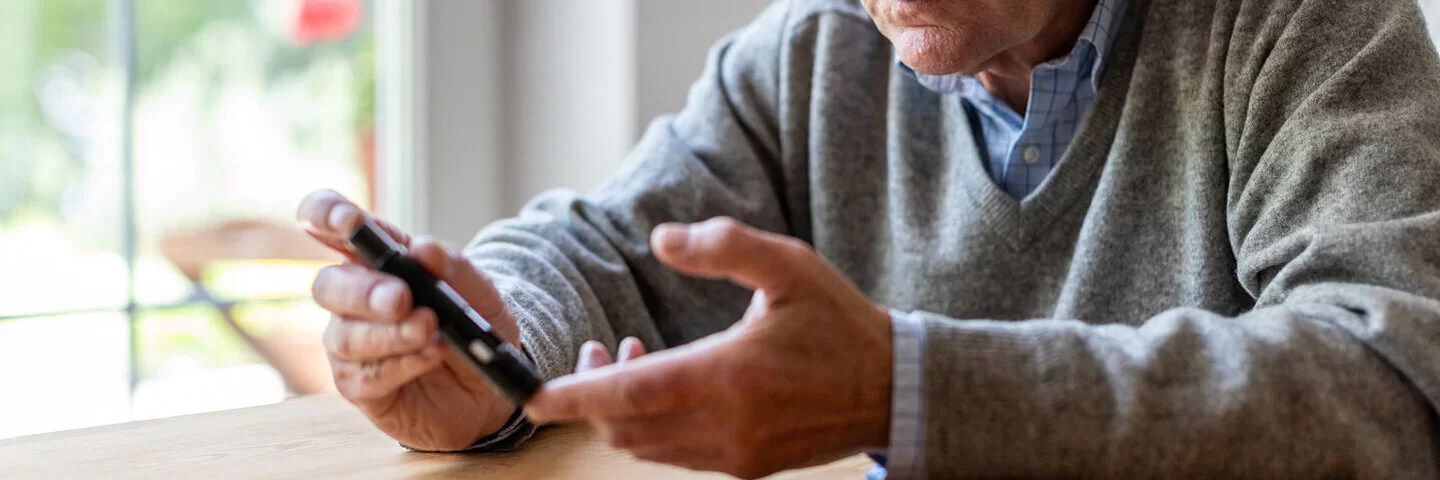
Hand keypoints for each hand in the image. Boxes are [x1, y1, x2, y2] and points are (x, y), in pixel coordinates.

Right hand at [298, 189, 519, 450]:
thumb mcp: (480, 292)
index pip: (330, 225)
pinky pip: (364, 377)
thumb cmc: (475, 326)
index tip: (346, 219)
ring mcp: (351, 345)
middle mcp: (353, 298)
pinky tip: (430, 355)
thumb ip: (453, 268)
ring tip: (429, 330)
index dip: (325, 214)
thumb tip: (421, 248)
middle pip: (328, 285)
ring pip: (345, 336)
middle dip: (365, 291)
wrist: (491, 384)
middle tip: (402, 298)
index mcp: (376, 259)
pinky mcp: (358, 386)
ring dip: (390, 333)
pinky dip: (401, 364)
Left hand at [525, 218, 892, 478]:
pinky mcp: (746, 465)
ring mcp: (735, 452)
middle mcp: (725, 424)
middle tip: (598, 351)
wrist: (893, 387)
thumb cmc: (839, 322)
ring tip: (633, 362)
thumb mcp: (789, 266)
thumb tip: (662, 239)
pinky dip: (655, 427)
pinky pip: (677, 455)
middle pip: (625, 428)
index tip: (534, 395)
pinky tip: (670, 388)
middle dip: (594, 397)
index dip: (574, 396)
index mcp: (728, 375)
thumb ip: (722, 246)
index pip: (629, 395)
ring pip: (647, 447)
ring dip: (624, 412)